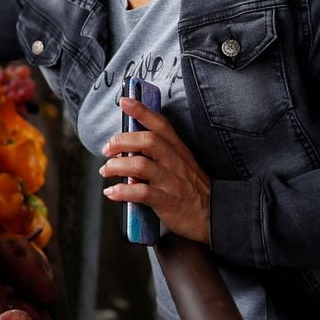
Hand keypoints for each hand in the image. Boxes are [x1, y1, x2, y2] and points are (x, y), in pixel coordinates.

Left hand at [99, 97, 211, 243]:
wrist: (212, 217)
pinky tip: (112, 192)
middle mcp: (176, 163)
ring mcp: (172, 182)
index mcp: (179, 151)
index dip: (142, 111)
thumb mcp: (181, 165)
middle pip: (148, 141)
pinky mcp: (168, 202)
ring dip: (117, 165)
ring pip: (141, 165)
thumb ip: (159, 155)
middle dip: (122, 140)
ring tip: (106, 170)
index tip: (124, 101)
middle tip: (107, 148)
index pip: (160, 125)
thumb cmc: (191, 190)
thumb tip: (128, 147)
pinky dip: (122, 191)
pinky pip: (142, 193)